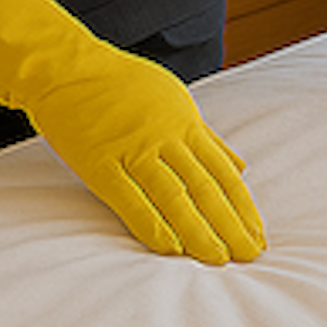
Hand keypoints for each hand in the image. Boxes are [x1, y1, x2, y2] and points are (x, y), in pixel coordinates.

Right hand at [0, 0, 264, 262]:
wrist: (67, 67)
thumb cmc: (123, 85)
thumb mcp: (174, 101)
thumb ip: (207, 137)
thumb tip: (240, 166)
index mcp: (185, 123)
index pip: (222, 172)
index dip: (243, 206)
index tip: (258, 234)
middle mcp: (164, 137)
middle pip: (205, 187)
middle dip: (230, 224)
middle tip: (250, 255)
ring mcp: (131, 149)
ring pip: (174, 195)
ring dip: (199, 230)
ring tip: (218, 259)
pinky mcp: (99, 162)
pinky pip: (129, 198)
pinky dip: (151, 224)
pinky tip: (170, 248)